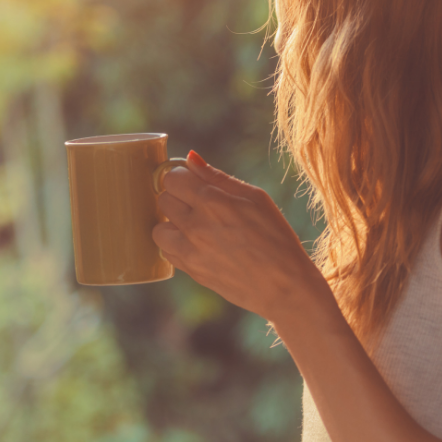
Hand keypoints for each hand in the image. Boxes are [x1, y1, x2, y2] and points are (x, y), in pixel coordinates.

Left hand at [152, 150, 327, 321]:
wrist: (283, 284)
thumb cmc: (275, 236)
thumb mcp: (255, 198)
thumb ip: (218, 177)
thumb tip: (191, 157)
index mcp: (213, 202)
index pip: (172, 177)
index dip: (182, 176)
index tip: (193, 182)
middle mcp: (196, 226)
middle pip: (163, 199)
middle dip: (178, 197)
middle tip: (198, 204)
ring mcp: (190, 251)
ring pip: (158, 228)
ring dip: (172, 224)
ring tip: (194, 226)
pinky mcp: (190, 271)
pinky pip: (166, 251)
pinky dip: (176, 245)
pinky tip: (196, 244)